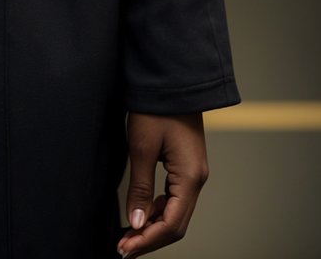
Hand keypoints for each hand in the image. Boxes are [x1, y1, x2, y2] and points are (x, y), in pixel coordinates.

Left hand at [118, 111, 208, 254]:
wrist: (172, 78)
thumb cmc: (156, 107)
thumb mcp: (142, 146)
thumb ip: (139, 187)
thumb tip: (136, 222)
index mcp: (190, 178)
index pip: (171, 224)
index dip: (147, 240)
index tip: (124, 249)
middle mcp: (197, 179)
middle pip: (176, 224)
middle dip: (150, 238)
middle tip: (123, 247)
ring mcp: (194, 172)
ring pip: (176, 212)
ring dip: (153, 226)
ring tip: (128, 234)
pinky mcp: (186, 165)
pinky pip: (174, 197)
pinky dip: (157, 209)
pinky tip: (140, 212)